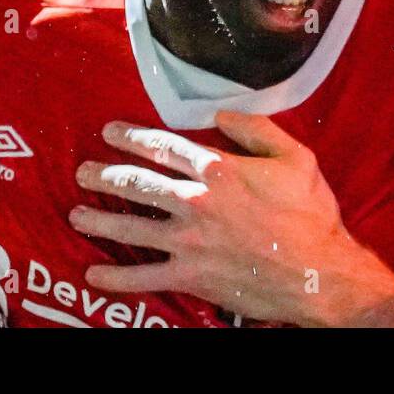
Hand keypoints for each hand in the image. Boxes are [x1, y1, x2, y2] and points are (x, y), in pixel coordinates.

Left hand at [69, 112, 393, 326]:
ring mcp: (187, 242)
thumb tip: (222, 115)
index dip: (131, 137)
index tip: (109, 132)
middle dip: (103, 176)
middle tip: (83, 172)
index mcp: (218, 170)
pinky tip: (92, 275)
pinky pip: (142, 278)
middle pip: (136, 184)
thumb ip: (258, 130)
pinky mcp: (189, 276)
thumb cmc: (310, 214)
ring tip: (76, 214)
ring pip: (129, 229)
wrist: (317, 274)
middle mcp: (194, 202)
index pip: (163, 147)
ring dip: (97, 221)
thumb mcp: (297, 159)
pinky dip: (113, 278)